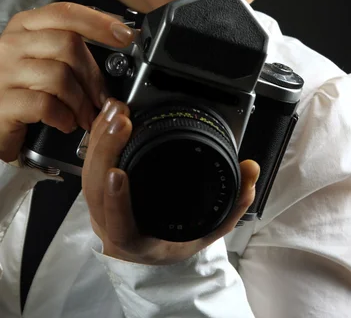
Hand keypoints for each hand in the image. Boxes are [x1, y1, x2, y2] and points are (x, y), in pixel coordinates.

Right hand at [0, 3, 135, 161]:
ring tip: (83, 115)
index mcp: (24, 26)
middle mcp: (10, 44)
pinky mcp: (2, 104)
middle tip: (101, 98)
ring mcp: (2, 73)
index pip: (65, 13)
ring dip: (81, 101)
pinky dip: (64, 117)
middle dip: (93, 75)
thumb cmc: (23, 90)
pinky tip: (64, 123)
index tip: (126, 36)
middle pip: (68, 45)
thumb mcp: (42, 59)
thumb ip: (71, 48)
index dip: (99, 22)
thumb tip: (116, 44)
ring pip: (60, 76)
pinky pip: (46, 105)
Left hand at [82, 99, 259, 265]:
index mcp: (138, 243)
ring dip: (100, 139)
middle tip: (122, 120)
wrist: (150, 250)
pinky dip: (97, 137)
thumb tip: (251, 170)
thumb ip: (235, 203)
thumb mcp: (210, 228)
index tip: (119, 173)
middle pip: (95, 191)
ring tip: (116, 111)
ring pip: (87, 175)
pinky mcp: (96, 189)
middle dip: (106, 151)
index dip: (116, 202)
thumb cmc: (177, 241)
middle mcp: (111, 226)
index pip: (120, 226)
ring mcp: (99, 208)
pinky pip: (88, 165)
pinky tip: (107, 115)